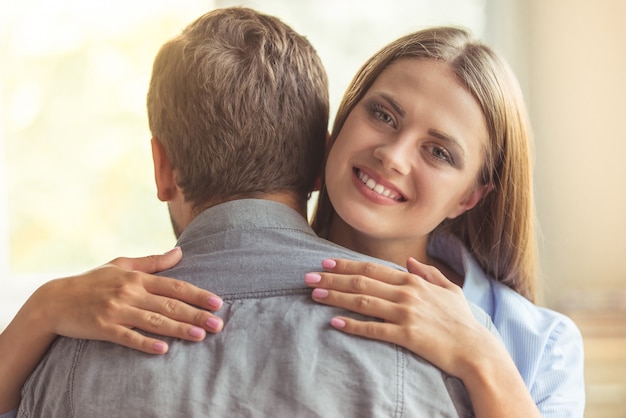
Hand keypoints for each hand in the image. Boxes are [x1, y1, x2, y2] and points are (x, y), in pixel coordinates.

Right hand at [31, 247, 223, 353]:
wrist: (54, 300)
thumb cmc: (92, 282)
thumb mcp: (121, 266)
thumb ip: (153, 262)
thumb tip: (180, 252)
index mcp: (137, 278)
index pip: (174, 287)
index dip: (197, 295)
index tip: (217, 303)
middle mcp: (129, 293)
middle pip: (169, 305)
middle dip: (196, 315)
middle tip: (217, 324)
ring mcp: (116, 311)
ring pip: (154, 321)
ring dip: (178, 329)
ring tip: (200, 336)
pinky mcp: (103, 328)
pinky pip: (127, 337)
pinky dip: (145, 343)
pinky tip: (163, 349)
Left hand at [304, 257, 489, 374]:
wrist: (476, 349)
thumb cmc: (463, 321)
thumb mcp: (450, 290)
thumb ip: (429, 273)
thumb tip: (411, 261)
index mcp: (414, 281)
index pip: (372, 268)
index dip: (346, 264)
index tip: (326, 262)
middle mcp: (407, 293)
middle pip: (361, 281)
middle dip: (332, 277)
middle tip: (308, 277)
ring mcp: (405, 313)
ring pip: (362, 301)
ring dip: (335, 297)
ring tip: (314, 295)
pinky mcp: (406, 335)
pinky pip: (373, 329)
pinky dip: (352, 325)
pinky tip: (334, 323)